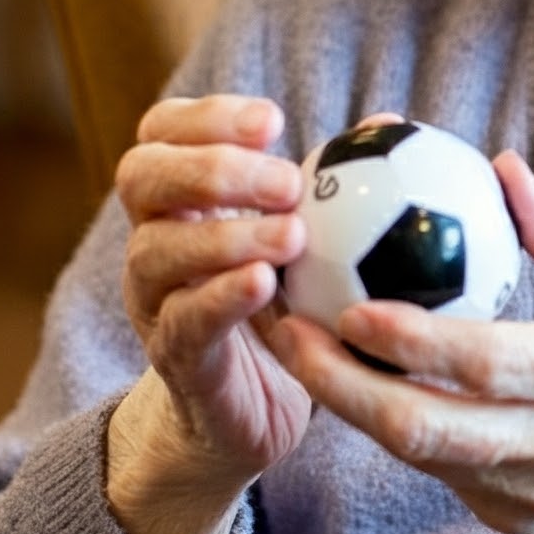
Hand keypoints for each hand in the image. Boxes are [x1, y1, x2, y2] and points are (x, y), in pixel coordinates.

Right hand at [108, 95, 312, 533]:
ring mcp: (153, 300)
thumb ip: (336, 184)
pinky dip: (222, 296)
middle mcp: (153, 240)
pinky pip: (185, 319)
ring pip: (156, 250)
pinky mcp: (173, 356)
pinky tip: (266, 284)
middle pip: (141, 177)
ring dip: (225, 234)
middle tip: (285, 179)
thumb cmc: (286, 313)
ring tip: (291, 234)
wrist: (249, 417)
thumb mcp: (311, 245)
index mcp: (178, 202)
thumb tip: (393, 122)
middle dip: (210, 166)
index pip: (162, 133)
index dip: (205, 116)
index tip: (272, 120)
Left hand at [262, 152, 533, 533]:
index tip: (349, 303)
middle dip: (338, 383)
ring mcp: (525, 492)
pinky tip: (340, 375)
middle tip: (281, 327)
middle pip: (423, 427)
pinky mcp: (506, 516)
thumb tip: (501, 166)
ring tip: (287, 343)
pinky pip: (431, 466)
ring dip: (344, 401)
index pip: (487, 365)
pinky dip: (381, 421)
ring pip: (413, 452)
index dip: (414, 340)